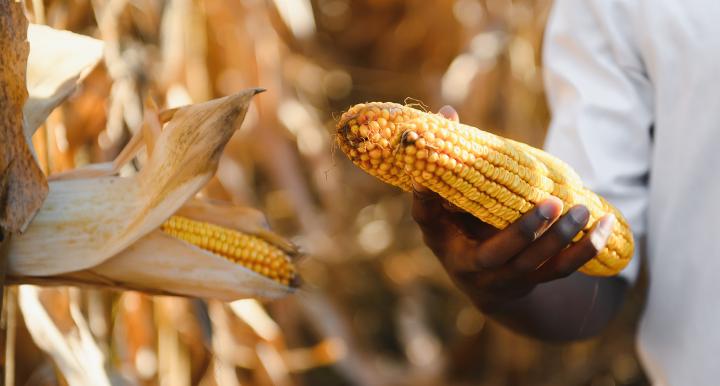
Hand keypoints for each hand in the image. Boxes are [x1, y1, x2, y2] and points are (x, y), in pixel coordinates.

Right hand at [412, 106, 615, 311]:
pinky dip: (586, 249)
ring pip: (534, 264)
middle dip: (524, 231)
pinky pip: (562, 269)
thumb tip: (448, 111)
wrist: (482, 282)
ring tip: (581, 209)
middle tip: (552, 203)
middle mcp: (473, 267)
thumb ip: (449, 164)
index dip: (428, 200)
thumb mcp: (445, 205)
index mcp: (444, 241)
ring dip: (561, 238)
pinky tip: (605, 224)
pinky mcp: (534, 280)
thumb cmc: (459, 230)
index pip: (429, 220)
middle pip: (498, 255)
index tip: (430, 177)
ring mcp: (506, 278)